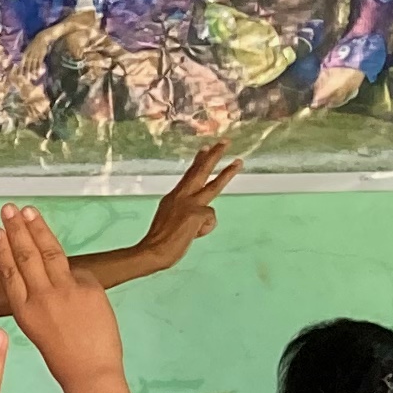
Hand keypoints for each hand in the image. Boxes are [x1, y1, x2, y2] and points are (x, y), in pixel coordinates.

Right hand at [0, 203, 121, 387]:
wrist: (90, 372)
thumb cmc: (66, 356)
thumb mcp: (41, 328)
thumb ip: (44, 298)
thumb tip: (60, 275)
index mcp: (23, 311)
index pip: (9, 272)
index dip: (2, 249)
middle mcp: (40, 297)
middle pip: (26, 256)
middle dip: (16, 229)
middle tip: (8, 208)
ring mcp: (64, 292)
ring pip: (48, 253)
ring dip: (36, 229)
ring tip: (27, 211)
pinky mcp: (87, 289)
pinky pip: (80, 272)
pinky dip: (76, 271)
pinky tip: (73, 276)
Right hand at [131, 144, 236, 272]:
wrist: (153, 251)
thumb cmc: (160, 241)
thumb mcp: (169, 219)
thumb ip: (184, 211)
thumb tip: (201, 215)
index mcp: (173, 197)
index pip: (189, 175)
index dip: (199, 161)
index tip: (206, 148)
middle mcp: (181, 196)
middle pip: (201, 171)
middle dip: (214, 156)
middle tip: (225, 142)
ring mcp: (189, 204)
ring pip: (214, 185)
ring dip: (227, 173)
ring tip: (239, 162)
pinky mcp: (196, 214)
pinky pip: (210, 220)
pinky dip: (204, 229)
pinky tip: (193, 235)